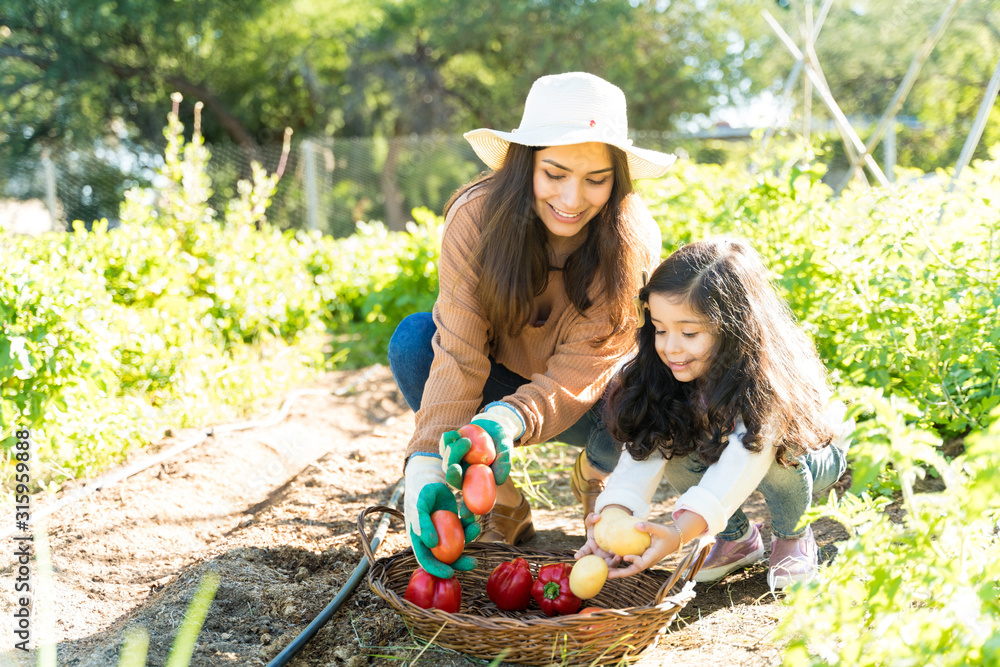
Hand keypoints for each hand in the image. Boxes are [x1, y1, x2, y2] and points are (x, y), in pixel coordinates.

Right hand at [404, 456, 479, 578]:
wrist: (429, 477)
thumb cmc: (420, 492)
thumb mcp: (419, 506)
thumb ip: (423, 524)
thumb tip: (432, 544)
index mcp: (418, 539)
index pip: (425, 560)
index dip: (436, 569)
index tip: (450, 573)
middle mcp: (431, 539)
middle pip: (444, 558)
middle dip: (459, 562)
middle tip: (473, 563)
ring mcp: (443, 532)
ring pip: (458, 544)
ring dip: (469, 539)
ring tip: (476, 527)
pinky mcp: (454, 523)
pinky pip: (464, 530)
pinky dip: (470, 527)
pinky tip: (475, 520)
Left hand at [439, 402, 521, 488]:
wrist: (495, 428)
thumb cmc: (502, 443)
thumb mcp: (505, 451)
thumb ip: (503, 465)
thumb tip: (499, 481)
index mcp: (473, 476)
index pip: (460, 483)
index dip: (454, 478)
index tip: (455, 468)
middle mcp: (462, 469)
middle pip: (449, 470)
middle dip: (450, 460)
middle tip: (456, 449)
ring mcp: (455, 457)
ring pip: (445, 457)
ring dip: (451, 448)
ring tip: (463, 438)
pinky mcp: (452, 446)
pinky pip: (444, 444)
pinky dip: (447, 439)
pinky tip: (454, 434)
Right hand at [574, 512, 621, 567]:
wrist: (610, 528)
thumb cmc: (598, 525)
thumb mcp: (593, 520)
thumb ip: (592, 517)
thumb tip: (597, 517)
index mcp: (590, 547)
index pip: (584, 551)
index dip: (580, 554)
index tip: (576, 556)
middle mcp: (597, 555)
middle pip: (596, 563)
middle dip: (596, 565)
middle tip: (600, 564)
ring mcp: (607, 558)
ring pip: (609, 564)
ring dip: (612, 563)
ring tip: (617, 557)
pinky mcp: (616, 558)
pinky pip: (617, 561)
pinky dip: (619, 560)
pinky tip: (622, 555)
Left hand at [606, 521, 680, 578]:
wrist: (672, 540)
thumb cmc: (666, 533)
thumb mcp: (659, 529)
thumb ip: (648, 526)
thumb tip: (636, 524)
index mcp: (652, 556)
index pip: (642, 563)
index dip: (634, 561)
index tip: (624, 557)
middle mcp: (647, 561)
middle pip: (633, 570)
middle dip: (620, 574)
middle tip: (608, 575)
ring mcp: (644, 561)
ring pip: (630, 568)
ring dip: (618, 571)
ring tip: (606, 571)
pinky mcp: (641, 559)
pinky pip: (630, 562)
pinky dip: (621, 563)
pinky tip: (610, 559)